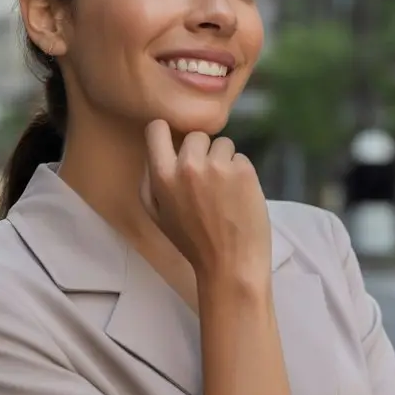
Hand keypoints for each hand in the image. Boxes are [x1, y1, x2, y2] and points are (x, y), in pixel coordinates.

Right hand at [141, 119, 271, 289]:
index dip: (169, 133)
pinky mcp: (244, 171)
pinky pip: (241, 158)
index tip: (177, 144)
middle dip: (203, 151)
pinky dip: (242, 172)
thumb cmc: (193, 243)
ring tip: (225, 190)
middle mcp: (188, 165)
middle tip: (208, 178)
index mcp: (162, 177)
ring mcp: (218, 166)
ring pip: (223, 144)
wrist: (230, 266)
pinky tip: (239, 196)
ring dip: (225, 161)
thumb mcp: (157, 215)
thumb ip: (151, 181)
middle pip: (196, 135)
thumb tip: (156, 152)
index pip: (157, 128)